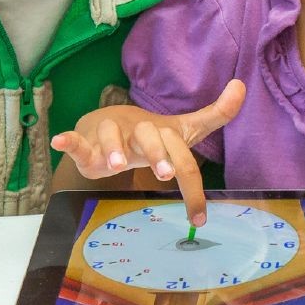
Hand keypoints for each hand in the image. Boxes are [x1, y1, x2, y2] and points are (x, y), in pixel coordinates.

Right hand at [50, 80, 245, 224]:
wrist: (110, 121)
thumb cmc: (150, 134)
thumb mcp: (183, 129)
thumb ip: (215, 114)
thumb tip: (242, 86)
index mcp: (163, 132)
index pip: (183, 155)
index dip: (192, 186)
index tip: (199, 218)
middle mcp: (138, 131)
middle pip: (150, 136)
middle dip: (157, 154)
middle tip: (164, 174)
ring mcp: (111, 135)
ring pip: (112, 136)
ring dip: (113, 149)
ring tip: (116, 166)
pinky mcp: (87, 141)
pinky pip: (77, 139)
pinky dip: (69, 140)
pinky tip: (62, 140)